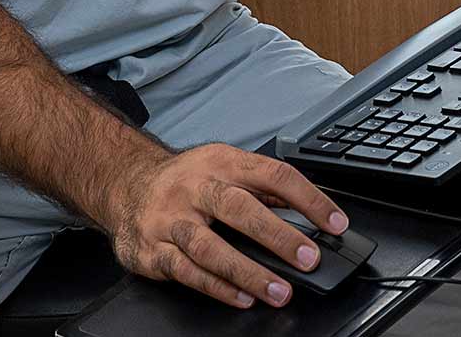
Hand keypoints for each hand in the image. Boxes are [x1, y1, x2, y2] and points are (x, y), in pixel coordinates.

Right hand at [98, 142, 348, 310]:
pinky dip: (216, 287)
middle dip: (278, 235)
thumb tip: (311, 213)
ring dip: (247, 272)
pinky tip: (241, 297)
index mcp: (222, 163)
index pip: (273, 175)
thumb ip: (263, 188)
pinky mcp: (152, 249)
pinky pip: (186, 271)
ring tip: (279, 291)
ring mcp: (171, 219)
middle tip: (309, 259)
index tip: (335, 222)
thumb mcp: (224, 167)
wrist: (125, 182)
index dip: (308, 198)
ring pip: (210, 246)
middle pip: (239, 208)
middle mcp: (195, 188)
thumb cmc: (185, 180)